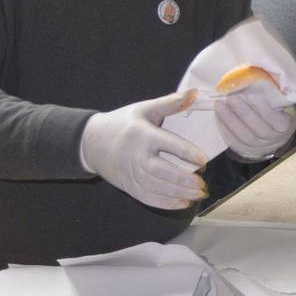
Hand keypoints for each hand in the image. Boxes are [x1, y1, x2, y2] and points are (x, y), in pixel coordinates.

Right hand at [80, 92, 206, 209]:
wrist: (92, 142)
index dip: (186, 152)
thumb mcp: (144, 109)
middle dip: (183, 180)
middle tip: (203, 184)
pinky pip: (147, 197)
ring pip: (156, 187)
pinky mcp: (128, 186)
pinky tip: (183, 203)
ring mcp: (131, 173)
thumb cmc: (123, 123)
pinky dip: (165, 203)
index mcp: (142, 134)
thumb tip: (193, 92)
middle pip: (161, 171)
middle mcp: (136, 156)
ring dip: (178, 193)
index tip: (204, 160)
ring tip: (198, 194)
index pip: (167, 144)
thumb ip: (169, 103)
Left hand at [215, 80, 295, 159]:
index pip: (275, 120)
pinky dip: (225, 129)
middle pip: (257, 129)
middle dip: (242, 112)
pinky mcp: (247, 151)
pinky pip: (235, 143)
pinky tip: (218, 117)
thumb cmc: (278, 111)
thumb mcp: (282, 103)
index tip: (251, 95)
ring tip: (219, 105)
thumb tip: (255, 77)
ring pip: (244, 137)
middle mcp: (274, 139)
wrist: (276, 134)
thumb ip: (273, 94)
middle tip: (230, 97)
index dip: (263, 109)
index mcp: (285, 125)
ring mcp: (260, 147)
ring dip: (230, 120)